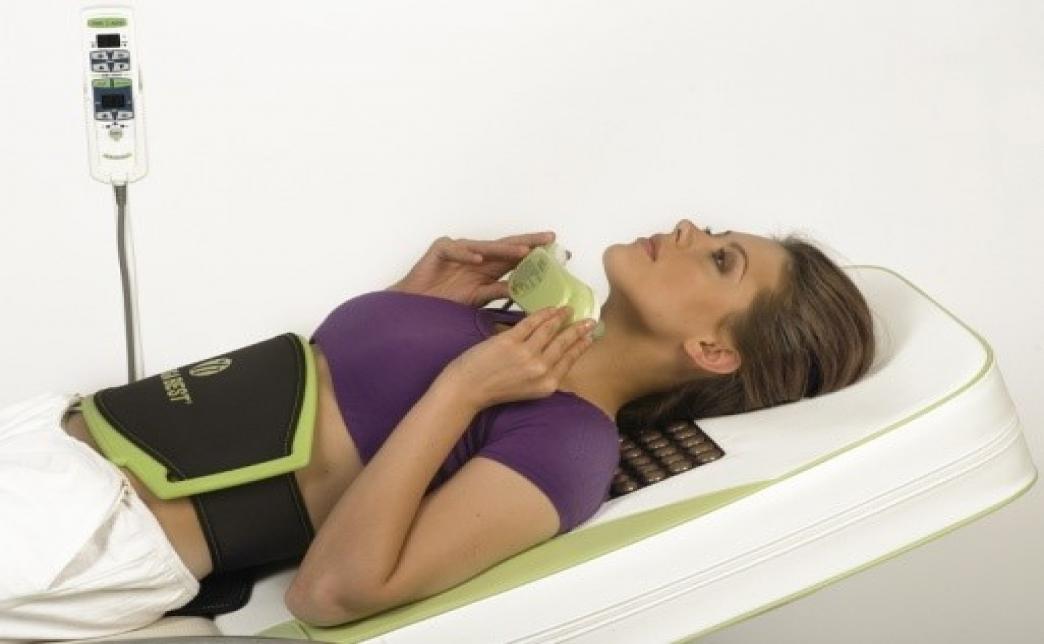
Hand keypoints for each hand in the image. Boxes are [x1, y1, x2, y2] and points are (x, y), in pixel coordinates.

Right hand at [389, 231, 558, 307]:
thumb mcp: (478, 298)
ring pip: (485, 247)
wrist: (416, 304)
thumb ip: (498, 292)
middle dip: (528, 242)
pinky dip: (467, 253)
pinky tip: (478, 259)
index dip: (534, 255)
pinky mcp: (441, 249)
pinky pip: (456, 249)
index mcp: (488, 267)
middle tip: (549, 239)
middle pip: (506, 246)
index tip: (556, 253)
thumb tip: (523, 293)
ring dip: (504, 249)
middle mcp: (477, 256)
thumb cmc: (445, 300)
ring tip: (522, 252)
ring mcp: (460, 250)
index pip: (515, 258)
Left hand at [441, 306, 595, 408]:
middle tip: (589, 320)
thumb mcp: (528, 391)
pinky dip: (543, 313)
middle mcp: (540, 370)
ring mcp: (526, 354)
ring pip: (550, 329)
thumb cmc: (496, 390)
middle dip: (579, 329)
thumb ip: (544, 376)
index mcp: (547, 385)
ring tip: (568, 309)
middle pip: (564, 343)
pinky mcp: (510, 341)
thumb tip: (558, 359)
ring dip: (561, 316)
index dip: (582, 346)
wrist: (468, 389)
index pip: (570, 360)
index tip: (590, 336)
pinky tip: (550, 308)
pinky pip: (532, 322)